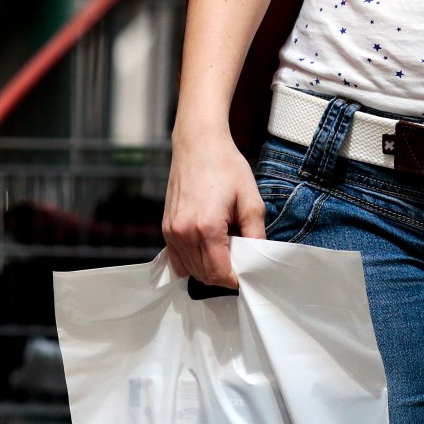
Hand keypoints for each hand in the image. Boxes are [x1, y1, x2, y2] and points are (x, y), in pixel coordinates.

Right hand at [162, 130, 263, 288]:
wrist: (198, 144)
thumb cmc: (225, 167)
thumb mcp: (251, 201)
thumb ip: (256, 235)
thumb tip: (257, 261)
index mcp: (206, 228)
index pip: (219, 273)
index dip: (235, 280)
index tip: (247, 274)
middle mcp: (183, 233)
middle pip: (204, 276)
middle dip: (223, 275)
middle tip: (239, 257)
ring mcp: (171, 232)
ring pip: (190, 271)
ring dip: (208, 268)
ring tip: (224, 247)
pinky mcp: (166, 228)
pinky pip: (178, 260)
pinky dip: (193, 262)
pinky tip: (207, 248)